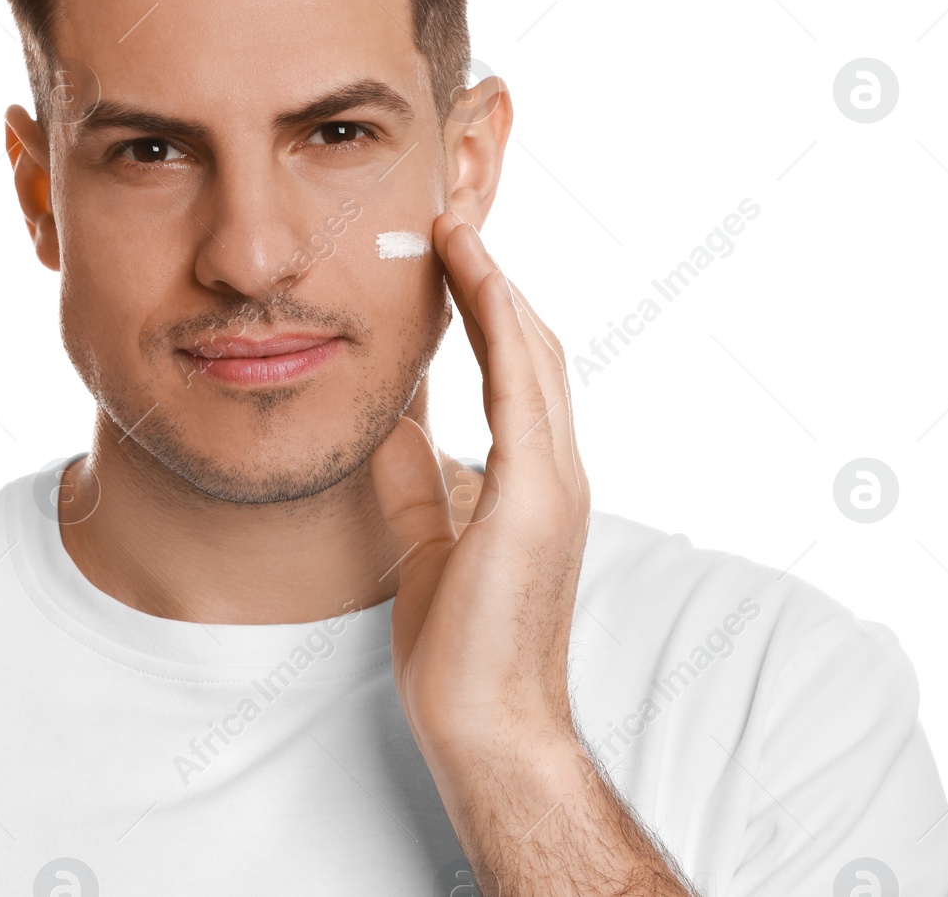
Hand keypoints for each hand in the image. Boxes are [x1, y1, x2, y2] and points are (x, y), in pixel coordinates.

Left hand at [369, 211, 590, 765]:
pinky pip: (520, 387)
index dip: (487, 308)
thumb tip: (391, 419)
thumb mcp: (425, 540)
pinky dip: (499, 322)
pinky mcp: (539, 497)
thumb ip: (417, 477)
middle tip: (450, 219)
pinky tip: (472, 276)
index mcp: (533, 481)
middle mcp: (556, 469)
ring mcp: (555, 481)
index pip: (516, 371)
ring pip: (531, 351)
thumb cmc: (460, 650)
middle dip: (492, 278)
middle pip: (530, 346)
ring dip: (494, 281)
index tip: (449, 257)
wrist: (487, 728)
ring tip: (454, 226)